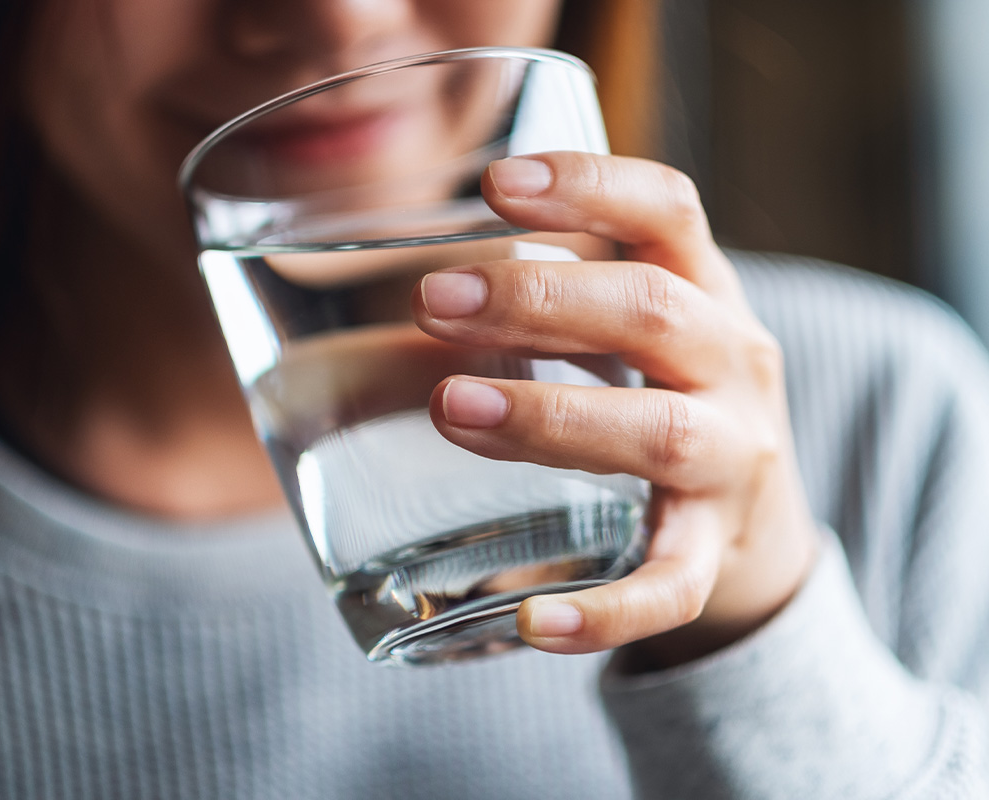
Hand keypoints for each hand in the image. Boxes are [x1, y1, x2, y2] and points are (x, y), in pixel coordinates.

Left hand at [410, 152, 818, 668]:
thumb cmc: (666, 399)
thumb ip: (555, 290)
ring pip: (660, 433)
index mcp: (706, 292)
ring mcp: (735, 461)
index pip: (668, 211)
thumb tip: (410, 266)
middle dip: (541, 300)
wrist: (759, 529)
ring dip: (552, 417)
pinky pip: (670, 587)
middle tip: (433, 301)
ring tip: (453, 408)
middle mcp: (734, 364)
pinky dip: (606, 611)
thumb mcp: (637, 329)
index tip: (497, 183)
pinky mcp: (715, 554)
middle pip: (654, 312)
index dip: (590, 185)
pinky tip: (534, 624)